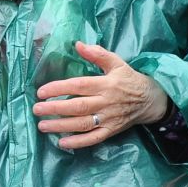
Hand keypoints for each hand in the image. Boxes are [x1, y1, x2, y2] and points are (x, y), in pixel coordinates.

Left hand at [33, 41, 166, 150]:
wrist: (150, 100)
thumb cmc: (129, 79)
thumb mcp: (117, 62)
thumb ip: (97, 54)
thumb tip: (78, 44)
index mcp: (105, 84)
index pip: (79, 86)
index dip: (59, 88)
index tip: (42, 91)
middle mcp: (106, 102)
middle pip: (78, 107)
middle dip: (55, 109)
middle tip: (36, 109)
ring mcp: (108, 119)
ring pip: (82, 124)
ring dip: (61, 126)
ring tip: (42, 125)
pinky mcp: (111, 131)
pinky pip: (93, 138)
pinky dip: (78, 142)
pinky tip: (62, 142)